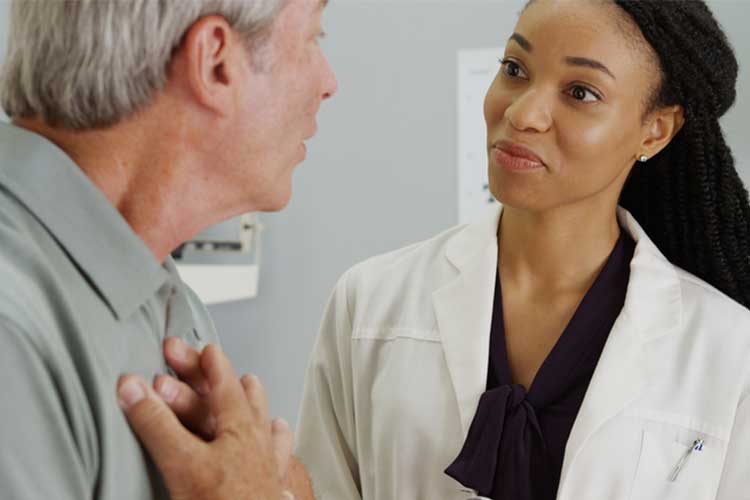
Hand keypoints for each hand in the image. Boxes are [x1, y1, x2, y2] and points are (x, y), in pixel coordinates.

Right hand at [117, 344, 281, 499]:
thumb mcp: (183, 461)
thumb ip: (157, 423)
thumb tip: (131, 386)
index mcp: (237, 426)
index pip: (220, 383)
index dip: (207, 363)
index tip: (201, 347)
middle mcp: (256, 439)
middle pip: (240, 397)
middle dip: (220, 375)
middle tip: (207, 359)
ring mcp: (268, 462)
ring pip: (264, 421)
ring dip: (254, 403)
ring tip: (252, 387)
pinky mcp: (273, 486)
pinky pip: (279, 452)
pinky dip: (275, 438)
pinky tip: (279, 436)